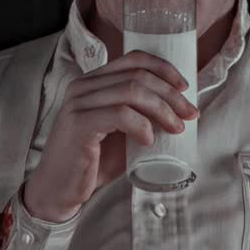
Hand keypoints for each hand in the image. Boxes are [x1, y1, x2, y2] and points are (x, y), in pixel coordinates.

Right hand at [23, 49, 198, 221]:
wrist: (59, 190)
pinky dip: (142, 126)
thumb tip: (180, 108)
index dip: (164, 69)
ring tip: (175, 128)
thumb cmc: (93, 161)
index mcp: (94, 81)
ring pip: (132, 91)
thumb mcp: (121, 131)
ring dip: (162, 110)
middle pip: (138, 75)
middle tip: (189, 114)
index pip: (134, 59)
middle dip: (171, 94)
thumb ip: (141, 114)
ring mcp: (79, 103)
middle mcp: (84, 86)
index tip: (185, 88)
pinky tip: (149, 140)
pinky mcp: (79, 124)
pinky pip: (120, 114)